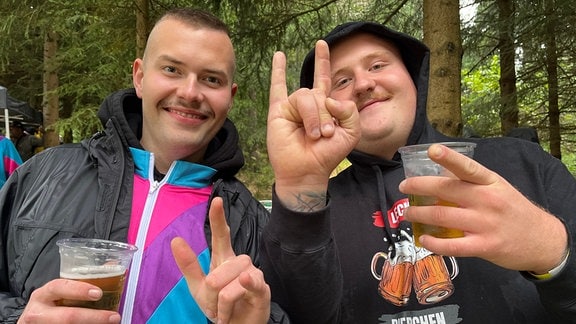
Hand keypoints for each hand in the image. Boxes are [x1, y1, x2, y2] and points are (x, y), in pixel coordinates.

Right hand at [18, 279, 120, 323]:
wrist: (35, 322)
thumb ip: (81, 282)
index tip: (98, 293)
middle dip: (94, 317)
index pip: (58, 287)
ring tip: (110, 323)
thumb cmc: (51, 303)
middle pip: (67, 317)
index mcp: (43, 295)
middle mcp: (38, 312)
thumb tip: (111, 266)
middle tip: (114, 317)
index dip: (79, 290)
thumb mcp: (60, 292)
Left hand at [171, 197, 269, 323]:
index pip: (221, 235)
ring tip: (224, 310)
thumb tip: (175, 239)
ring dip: (222, 302)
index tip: (216, 201)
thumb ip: (189, 265)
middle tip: (214, 305)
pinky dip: (239, 293)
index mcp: (224, 259)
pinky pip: (250, 284)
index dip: (218, 218)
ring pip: (231, 281)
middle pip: (221, 268)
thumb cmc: (219, 306)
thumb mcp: (198, 287)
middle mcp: (241, 263)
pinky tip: (240, 292)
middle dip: (212, 290)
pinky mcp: (262, 289)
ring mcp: (253, 275)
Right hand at [267, 40, 359, 207]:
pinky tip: (279, 54)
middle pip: (320, 93)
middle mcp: (309, 103)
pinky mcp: (279, 111)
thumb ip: (350, 111)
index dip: (324, 61)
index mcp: (326, 106)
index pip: (325, 78)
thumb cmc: (328, 155)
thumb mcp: (351, 132)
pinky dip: (278, 71)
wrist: (307, 171)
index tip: (323, 44)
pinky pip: (277, 88)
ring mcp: (293, 106)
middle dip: (327, 115)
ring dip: (314, 118)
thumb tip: (328, 98)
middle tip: (327, 135)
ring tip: (314, 135)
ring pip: (306, 97)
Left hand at [399, 143, 567, 272]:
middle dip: (418, 187)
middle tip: (403, 187)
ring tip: (408, 214)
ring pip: (442, 217)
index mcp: (489, 182)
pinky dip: (433, 243)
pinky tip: (423, 240)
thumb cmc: (513, 210)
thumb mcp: (497, 189)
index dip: (449, 158)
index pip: (467, 167)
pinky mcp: (484, 246)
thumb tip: (437, 177)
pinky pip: (452, 246)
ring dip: (419, 215)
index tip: (431, 150)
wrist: (542, 239)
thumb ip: (471, 184)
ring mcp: (485, 224)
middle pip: (445, 190)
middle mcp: (487, 200)